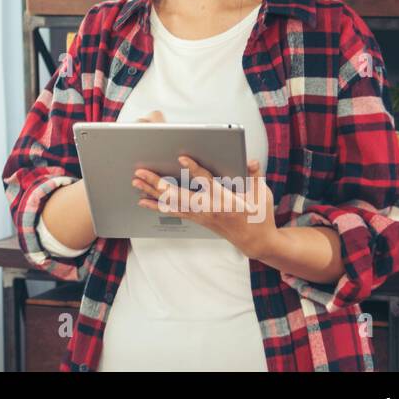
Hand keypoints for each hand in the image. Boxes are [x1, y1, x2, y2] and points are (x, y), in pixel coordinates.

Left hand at [132, 155, 278, 259]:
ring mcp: (201, 215)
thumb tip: (249, 160)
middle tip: (141, 172)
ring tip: (136, 182)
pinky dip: (156, 205)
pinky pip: (173, 211)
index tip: (180, 157)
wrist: (255, 242)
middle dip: (157, 182)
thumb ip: (255, 174)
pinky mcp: (197, 219)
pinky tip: (142, 201)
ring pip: (171, 202)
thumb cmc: (259, 215)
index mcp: (225, 199)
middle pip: (178, 193)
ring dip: (152, 192)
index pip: (206, 180)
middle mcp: (208, 208)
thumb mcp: (262, 193)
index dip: (192, 169)